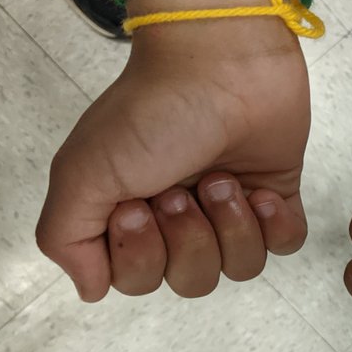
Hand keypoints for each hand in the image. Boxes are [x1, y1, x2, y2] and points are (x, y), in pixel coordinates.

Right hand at [36, 19, 309, 299]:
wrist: (222, 61)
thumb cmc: (151, 112)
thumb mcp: (82, 172)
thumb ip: (67, 239)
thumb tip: (90, 290)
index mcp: (131, 214)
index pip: (136, 280)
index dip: (140, 255)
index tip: (135, 204)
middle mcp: (181, 219)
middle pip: (191, 280)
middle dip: (188, 238)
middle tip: (180, 188)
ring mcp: (231, 208)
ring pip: (239, 268)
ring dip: (230, 225)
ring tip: (222, 179)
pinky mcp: (277, 195)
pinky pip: (284, 245)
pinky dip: (274, 225)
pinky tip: (262, 191)